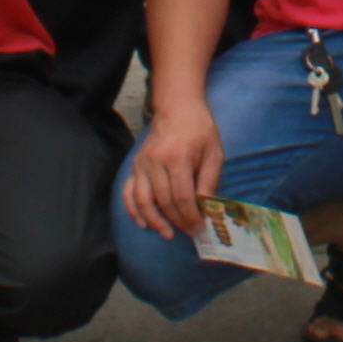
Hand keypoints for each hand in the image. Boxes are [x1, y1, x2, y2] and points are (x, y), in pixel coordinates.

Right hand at [122, 94, 223, 237]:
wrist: (177, 107)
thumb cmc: (199, 129)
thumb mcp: (214, 152)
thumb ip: (210, 181)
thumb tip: (207, 209)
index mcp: (177, 158)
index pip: (182, 197)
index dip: (191, 217)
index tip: (200, 228)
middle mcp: (155, 161)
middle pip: (164, 202)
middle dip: (178, 222)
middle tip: (191, 233)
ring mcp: (142, 164)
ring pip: (143, 200)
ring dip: (154, 221)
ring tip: (168, 234)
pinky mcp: (135, 165)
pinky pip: (128, 192)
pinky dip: (133, 210)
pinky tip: (142, 223)